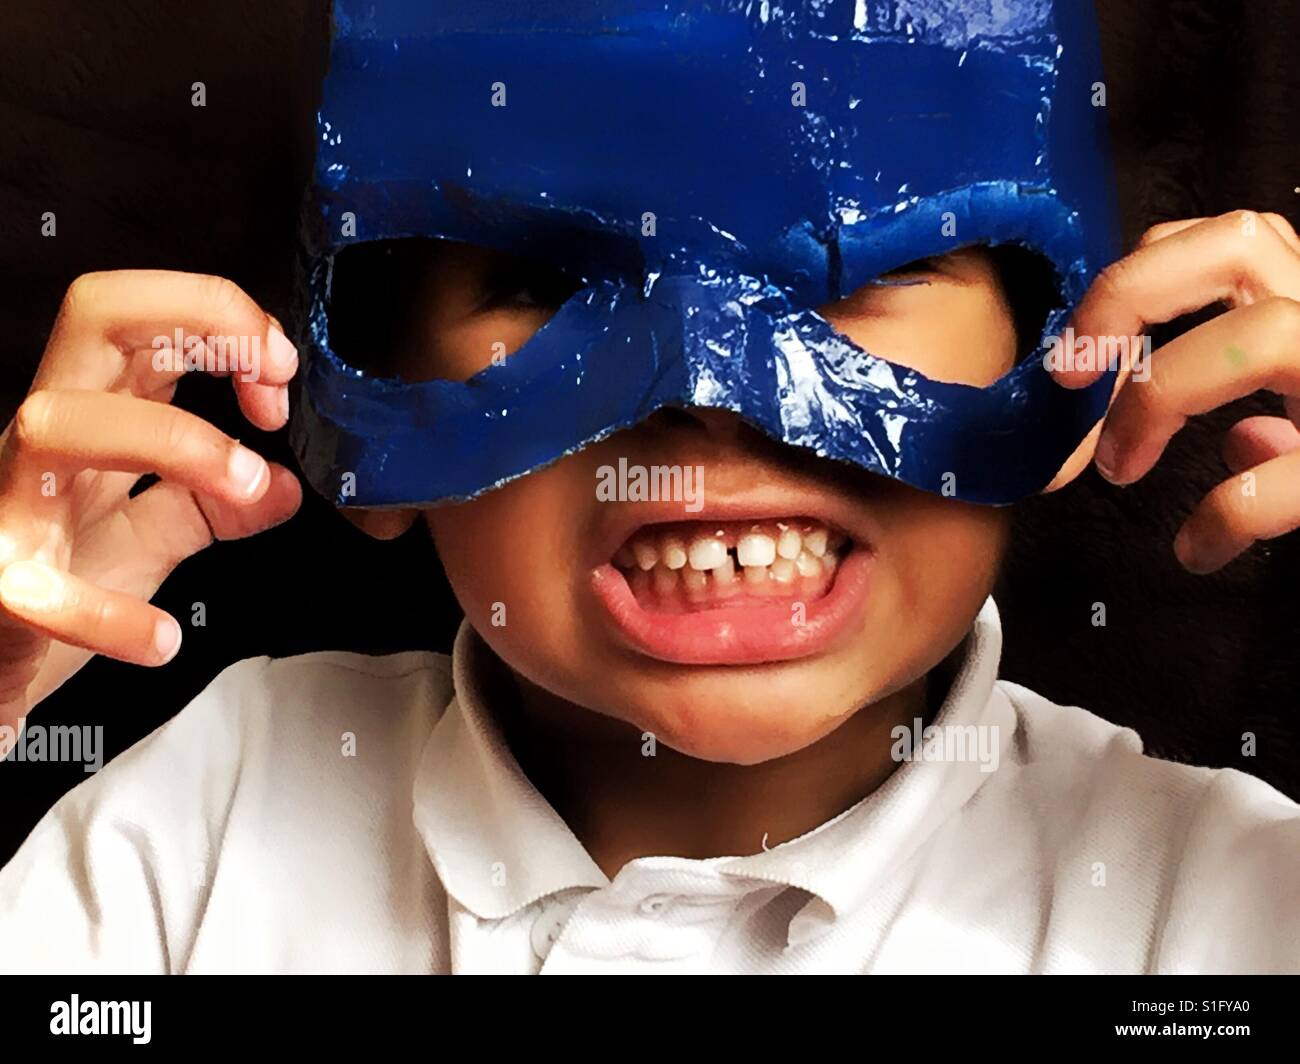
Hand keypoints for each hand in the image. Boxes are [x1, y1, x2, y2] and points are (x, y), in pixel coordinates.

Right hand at [0, 271, 301, 734]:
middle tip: (271, 390)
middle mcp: (49, 441)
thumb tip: (285, 487)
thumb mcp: (149, 536)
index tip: (280, 372)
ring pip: (56, 424)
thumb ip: (214, 506)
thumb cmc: (58, 581)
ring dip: (172, 440)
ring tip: (247, 487)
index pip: (144, 316)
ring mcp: (11, 504)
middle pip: (94, 314)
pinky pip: (34, 588)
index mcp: (95, 415)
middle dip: (195, 322)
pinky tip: (160, 639)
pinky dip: (104, 615)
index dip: (220, 319)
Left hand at [1048, 209, 1299, 572]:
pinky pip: (1295, 472)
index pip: (1227, 238)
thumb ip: (1290, 412)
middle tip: (1071, 374)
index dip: (1139, 278)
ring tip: (1119, 469)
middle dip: (1129, 296)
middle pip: (1234, 244)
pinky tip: (1201, 548)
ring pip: (1262, 333)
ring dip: (1160, 399)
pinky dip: (1230, 512)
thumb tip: (1244, 442)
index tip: (1081, 345)